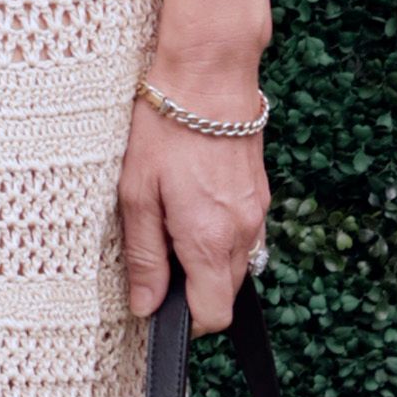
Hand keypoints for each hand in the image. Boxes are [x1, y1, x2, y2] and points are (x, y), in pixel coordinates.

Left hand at [117, 90, 267, 328]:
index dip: (186, 321)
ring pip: (236, 264)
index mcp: (210, 241)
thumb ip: (144, 257)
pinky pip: (243, 234)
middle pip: (225, 293)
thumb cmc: (165, 129)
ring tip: (172, 220)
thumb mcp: (137, 195)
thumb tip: (146, 306)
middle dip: (194, 288)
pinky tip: (192, 201)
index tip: (160, 304)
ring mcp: (257, 213)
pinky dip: (219, 233)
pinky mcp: (260, 194)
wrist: (209, 76)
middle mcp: (243, 234)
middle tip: (158, 252)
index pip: (214, 316)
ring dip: (206, 259)